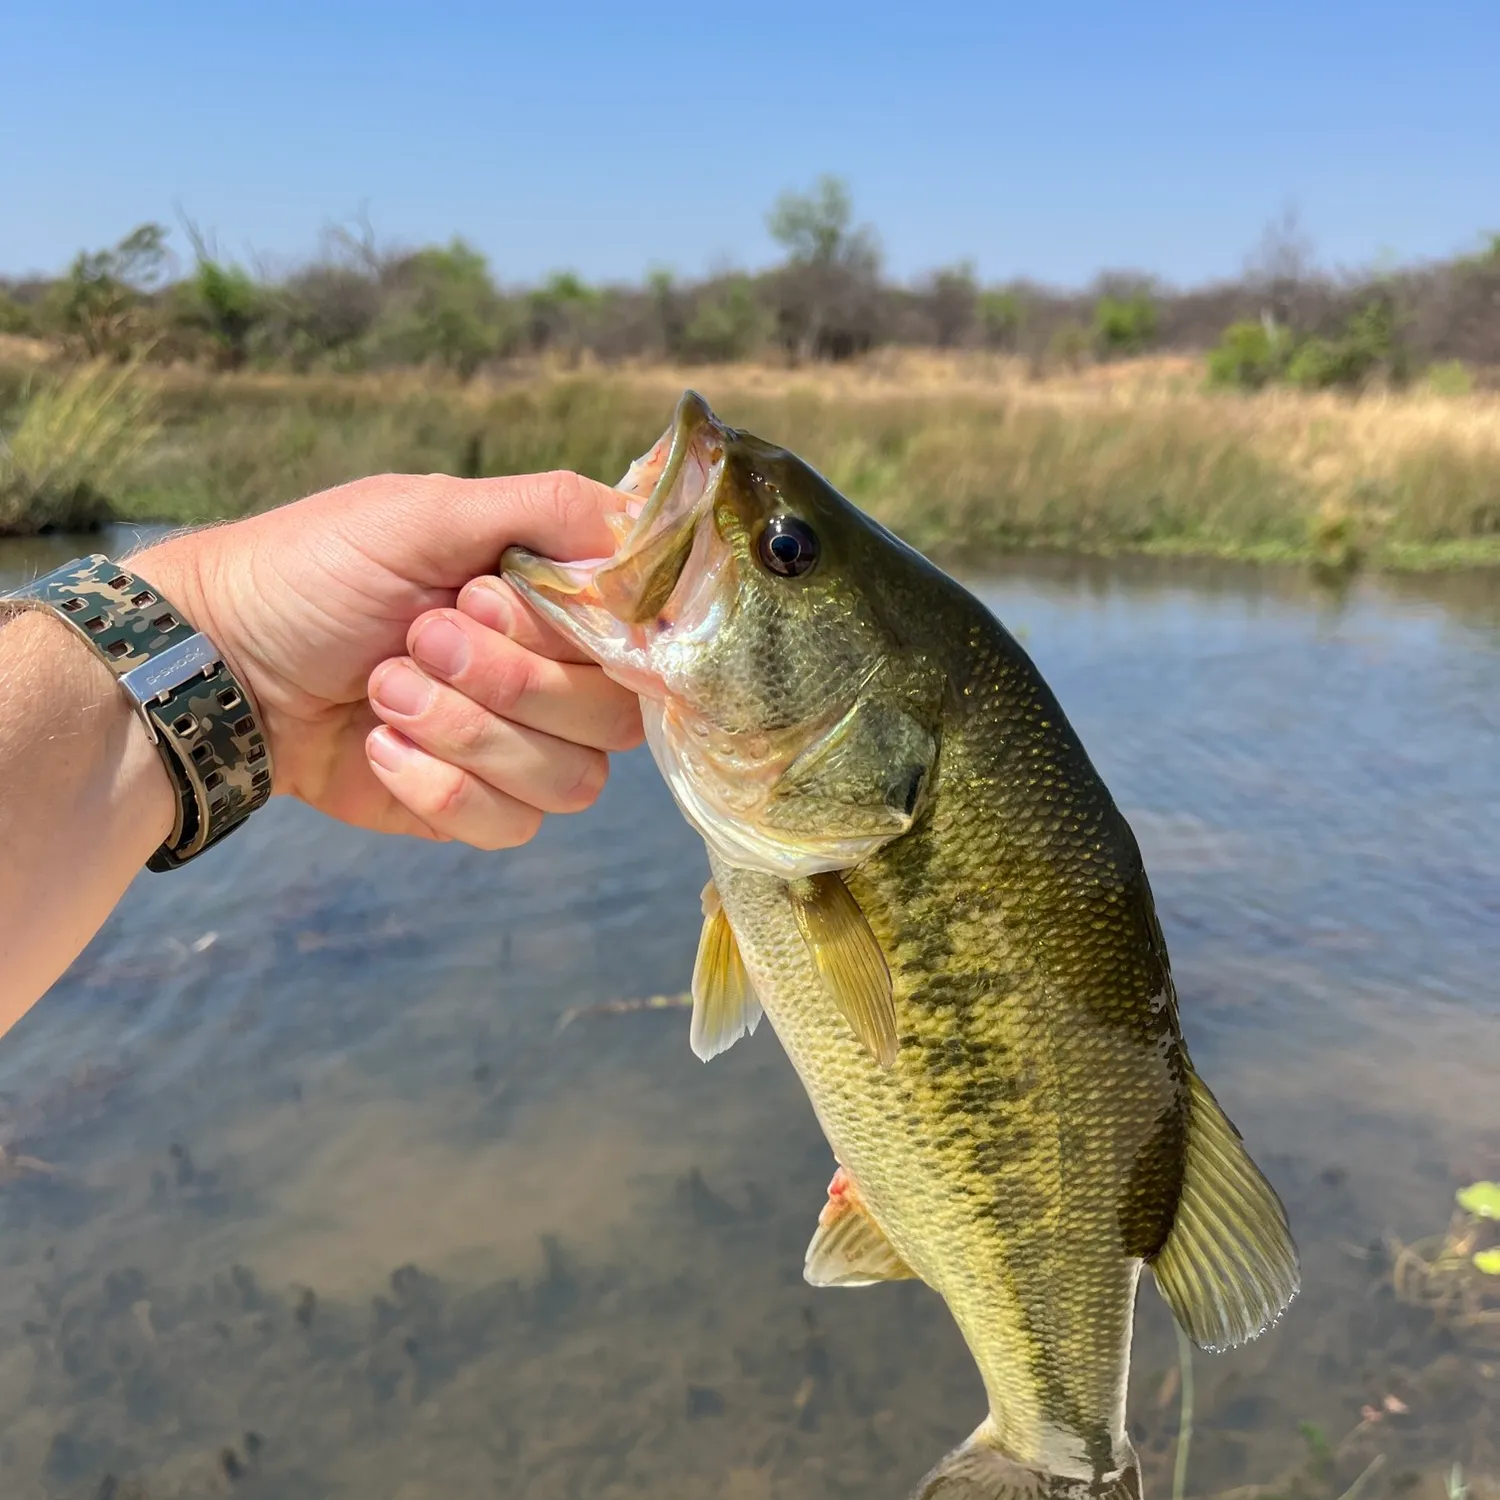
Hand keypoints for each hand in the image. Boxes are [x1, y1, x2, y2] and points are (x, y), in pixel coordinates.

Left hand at [131, 472, 642, 847]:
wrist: (221, 666)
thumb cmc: (315, 573)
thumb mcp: (426, 511)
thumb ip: (546, 508)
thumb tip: (642, 525)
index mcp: (550, 601)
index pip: (634, 636)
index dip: (567, 632)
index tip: (484, 598)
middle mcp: (550, 676)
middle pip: (612, 716)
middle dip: (507, 681)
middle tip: (417, 639)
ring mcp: (516, 748)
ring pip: (570, 780)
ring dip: (468, 734)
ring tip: (383, 691)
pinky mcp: (474, 810)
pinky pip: (509, 825)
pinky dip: (438, 787)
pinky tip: (378, 745)